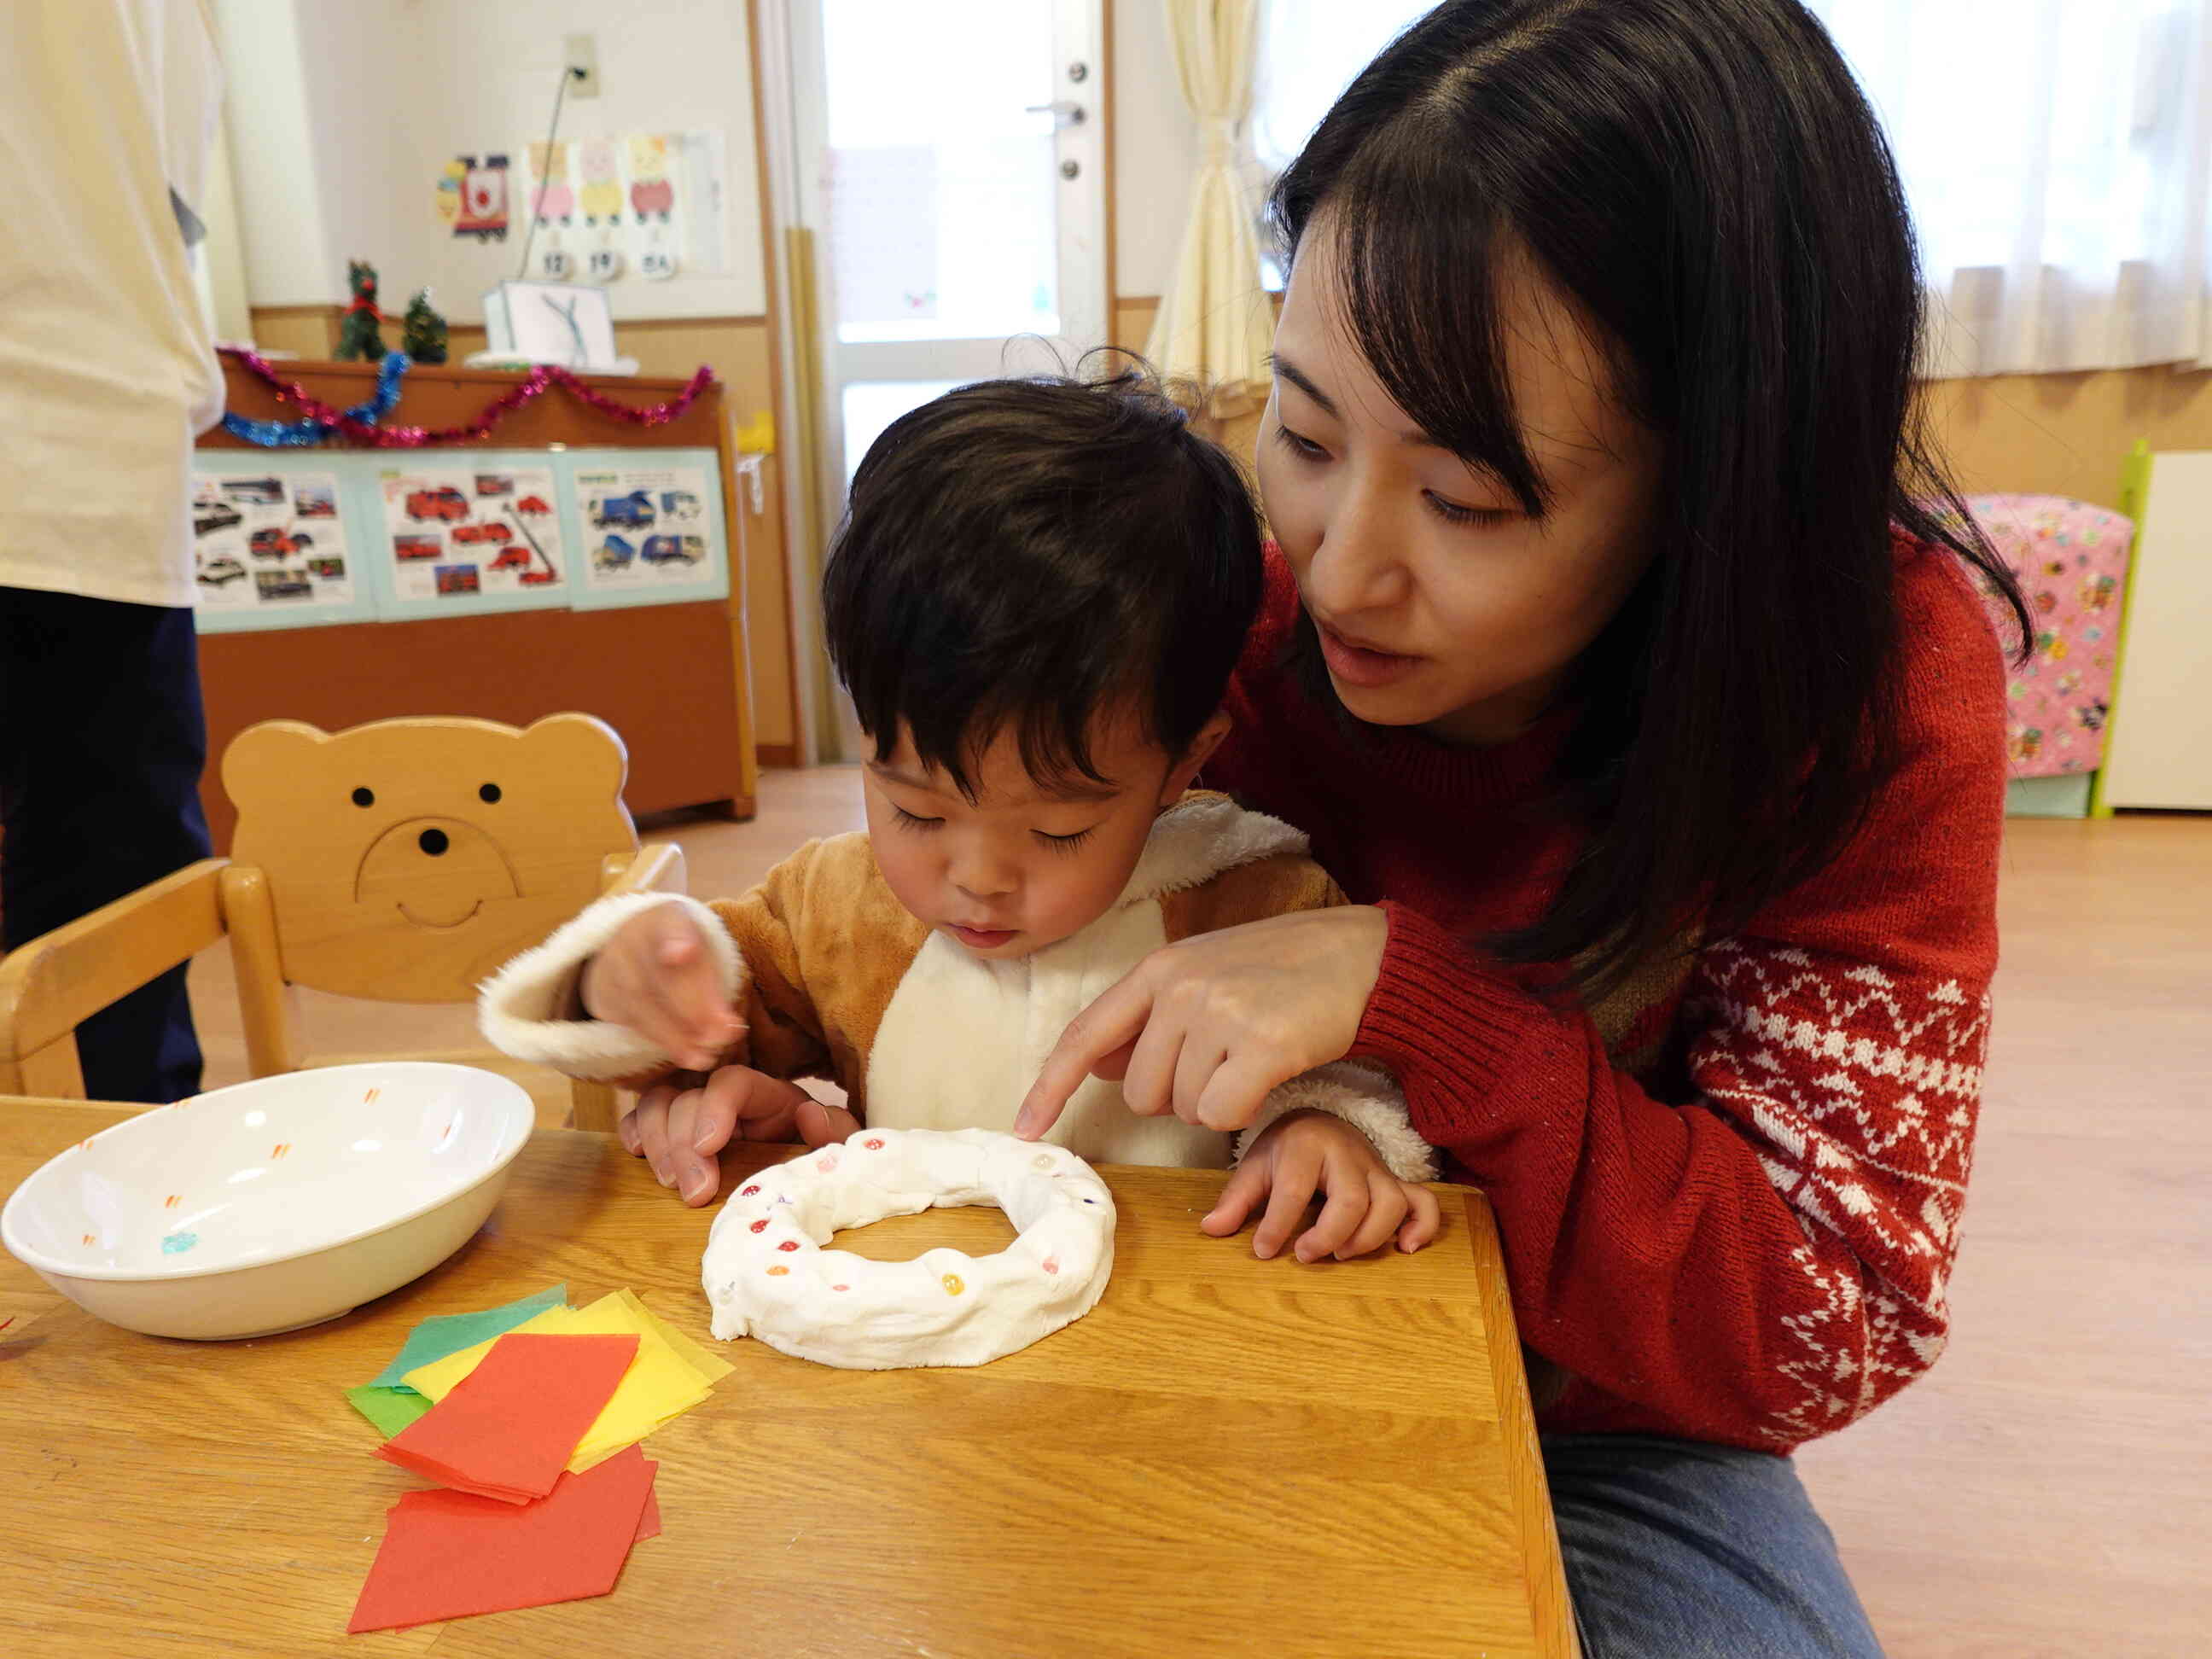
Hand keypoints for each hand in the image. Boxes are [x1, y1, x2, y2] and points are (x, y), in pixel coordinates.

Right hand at [578, 902, 743, 1071]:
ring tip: (705, 1056)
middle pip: (657, 972)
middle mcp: (633, 935)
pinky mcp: (602, 994)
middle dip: (692, 1007)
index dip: (676, 939)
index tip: (684, 954)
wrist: (633, 952)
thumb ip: (714, 984)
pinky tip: (685, 1054)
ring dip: (675, 1033)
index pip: (670, 922)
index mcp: (667, 916)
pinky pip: (629, 1018)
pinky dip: (660, 1040)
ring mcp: (612, 963)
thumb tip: (729, 1028)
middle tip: (720, 1035)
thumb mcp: (703, 952)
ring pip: (639, 1000)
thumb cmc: (683, 955)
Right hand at [619, 1064, 861, 1205]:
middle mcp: (725, 1095)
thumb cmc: (818, 1159)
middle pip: (687, 1096)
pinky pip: (640, 1118)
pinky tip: (637, 1156)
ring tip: (671, 1183)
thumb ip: (836, 1131)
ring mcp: (693, 1110)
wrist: (805, 1181)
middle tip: (692, 1191)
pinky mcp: (672, 1131)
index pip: (732, 1081)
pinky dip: (635, 1132)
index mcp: (768, 1093)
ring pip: (657, 1102)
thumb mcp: (840, 1147)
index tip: (710, 1146)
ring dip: (657, 1141)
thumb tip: (811, 1115)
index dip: (715, 1107)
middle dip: (682, 1142)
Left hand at [1015, 906, 1388, 1139]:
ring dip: (1217, 1102)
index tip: (1025, 1129)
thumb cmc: (1281, 970)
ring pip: (1185, 1110)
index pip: (1085, 1036)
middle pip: (1143, 1094)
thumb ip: (1148, 1017)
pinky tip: (1269, 1075)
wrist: (1361, 956)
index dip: (1050, 1086)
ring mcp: (1220, 1014)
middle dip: (1179, 1096)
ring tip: (1253, 1056)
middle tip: (1226, 1059)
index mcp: (1157, 971)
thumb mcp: (1204, 974)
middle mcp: (1179, 989)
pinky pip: (1222, 1117)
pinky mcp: (1261, 1045)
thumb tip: (1100, 1066)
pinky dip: (1244, 1111)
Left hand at [1201, 1109, 1441, 1261]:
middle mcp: (1346, 1154)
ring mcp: (1376, 1169)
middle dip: (1329, 1234)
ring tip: (1341, 1254)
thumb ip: (1236, 1199)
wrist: (1321, 1123)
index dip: (1278, 1225)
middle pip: (1351, 1199)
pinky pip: (1423, 1202)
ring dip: (1369, 1237)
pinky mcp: (1395, 1182)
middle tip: (1306, 1255)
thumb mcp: (1255, 1167)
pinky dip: (1421, 1227)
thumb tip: (1210, 1229)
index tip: (1263, 1251)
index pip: (1295, 1188)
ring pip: (1389, 1203)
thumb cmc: (1286, 1151)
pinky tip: (1404, 1249)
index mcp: (1305, 1145)